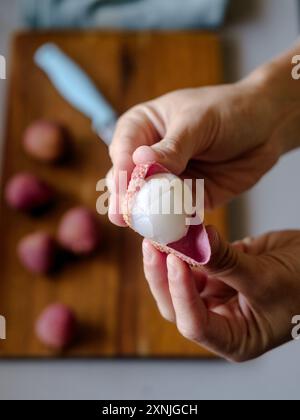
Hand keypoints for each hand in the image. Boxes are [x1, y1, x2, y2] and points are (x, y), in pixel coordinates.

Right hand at [108, 43, 299, 225]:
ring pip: (149, 203)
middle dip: (126, 199)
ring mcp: (167, 180)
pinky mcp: (187, 199)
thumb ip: (172, 146)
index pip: (123, 149)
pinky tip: (170, 234)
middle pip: (129, 181)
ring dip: (148, 217)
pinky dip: (173, 225)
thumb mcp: (198, 122)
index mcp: (142, 127)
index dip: (121, 170)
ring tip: (145, 228)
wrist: (267, 128)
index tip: (122, 187)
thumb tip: (140, 160)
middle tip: (122, 216)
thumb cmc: (229, 110)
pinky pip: (175, 215)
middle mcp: (150, 156)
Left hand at [142, 228, 299, 361]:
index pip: (196, 324)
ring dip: (168, 258)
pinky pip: (193, 261)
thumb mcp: (266, 278)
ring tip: (161, 234)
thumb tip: (195, 241)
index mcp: (234, 338)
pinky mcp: (215, 272)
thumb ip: (226, 262)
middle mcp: (220, 319)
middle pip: (178, 304)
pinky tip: (179, 232)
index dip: (182, 294)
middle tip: (154, 245)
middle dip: (164, 276)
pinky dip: (185, 247)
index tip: (174, 261)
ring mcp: (216, 294)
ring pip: (180, 281)